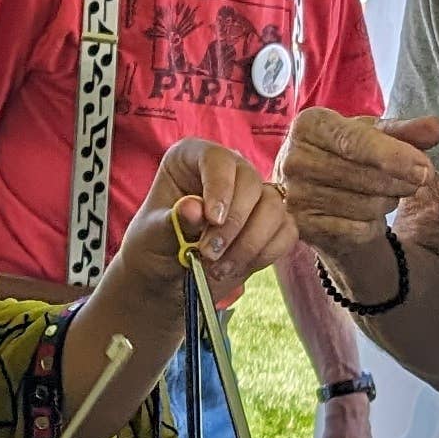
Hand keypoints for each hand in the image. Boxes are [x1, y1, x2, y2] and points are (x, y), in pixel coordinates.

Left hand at [115, 138, 296, 305]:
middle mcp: (227, 170)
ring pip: (273, 207)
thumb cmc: (154, 248)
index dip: (220, 187)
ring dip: (249, 243)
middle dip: (234, 224)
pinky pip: (286, 231)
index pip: (217, 159)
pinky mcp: (270, 223)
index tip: (212, 219)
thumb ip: (172, 221)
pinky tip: (236, 267)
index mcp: (190, 158)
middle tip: (209, 254)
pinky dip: (264, 253)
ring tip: (218, 268)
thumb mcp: (153, 236)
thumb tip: (194, 208)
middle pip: (251, 182)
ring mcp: (252, 196)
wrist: (166, 279)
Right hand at [278, 109, 438, 286]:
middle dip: (401, 182)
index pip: (356, 141)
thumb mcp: (377, 137)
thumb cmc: (350, 158)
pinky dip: (373, 224)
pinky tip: (367, 215)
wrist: (318, 198)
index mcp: (309, 125)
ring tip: (383, 195)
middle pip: (365, 175)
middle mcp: (294, 159)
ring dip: (388, 202)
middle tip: (414, 181)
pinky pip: (357, 229)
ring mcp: (295, 196)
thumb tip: (437, 128)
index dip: (395, 157)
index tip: (426, 170)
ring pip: (365, 205)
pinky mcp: (303, 227)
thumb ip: (407, 131)